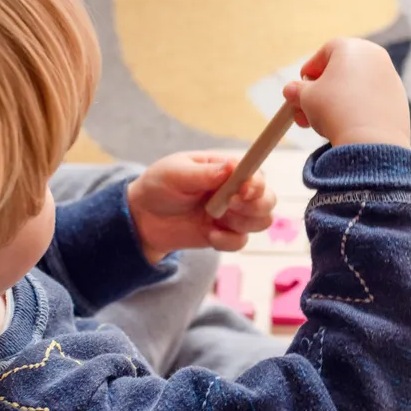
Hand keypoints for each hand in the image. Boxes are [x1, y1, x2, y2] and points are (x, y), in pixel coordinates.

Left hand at [126, 153, 276, 262]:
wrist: (142, 218)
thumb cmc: (159, 186)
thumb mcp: (175, 173)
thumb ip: (203, 173)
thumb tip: (231, 168)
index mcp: (227, 169)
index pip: (256, 173)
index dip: (256, 183)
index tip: (243, 191)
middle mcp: (236, 191)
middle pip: (268, 199)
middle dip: (255, 205)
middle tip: (230, 206)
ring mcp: (232, 214)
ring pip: (262, 221)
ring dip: (242, 223)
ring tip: (214, 219)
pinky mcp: (225, 234)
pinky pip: (241, 242)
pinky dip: (227, 240)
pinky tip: (209, 234)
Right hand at [281, 38, 410, 147]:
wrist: (371, 139)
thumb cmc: (335, 110)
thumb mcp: (306, 98)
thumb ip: (297, 91)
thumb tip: (290, 91)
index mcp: (351, 47)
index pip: (324, 53)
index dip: (310, 71)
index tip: (301, 87)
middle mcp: (374, 55)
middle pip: (342, 70)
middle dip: (322, 91)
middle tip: (307, 111)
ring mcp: (390, 76)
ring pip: (357, 86)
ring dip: (339, 101)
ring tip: (324, 123)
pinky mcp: (399, 98)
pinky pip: (372, 100)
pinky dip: (359, 108)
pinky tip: (348, 126)